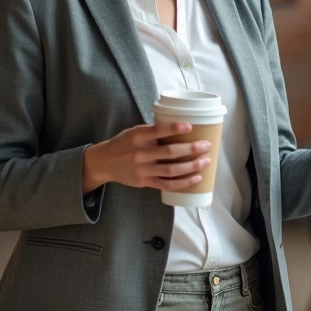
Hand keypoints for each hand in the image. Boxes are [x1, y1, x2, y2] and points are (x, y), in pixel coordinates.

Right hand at [83, 122, 212, 191]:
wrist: (104, 162)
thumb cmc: (124, 143)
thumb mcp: (134, 132)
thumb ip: (153, 131)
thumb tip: (180, 126)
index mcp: (138, 136)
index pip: (158, 131)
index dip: (174, 129)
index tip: (190, 126)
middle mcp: (141, 153)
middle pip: (170, 152)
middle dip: (191, 149)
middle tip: (206, 146)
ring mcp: (143, 169)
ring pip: (172, 170)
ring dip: (191, 166)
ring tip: (205, 162)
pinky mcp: (145, 182)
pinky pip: (167, 184)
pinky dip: (183, 182)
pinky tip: (196, 178)